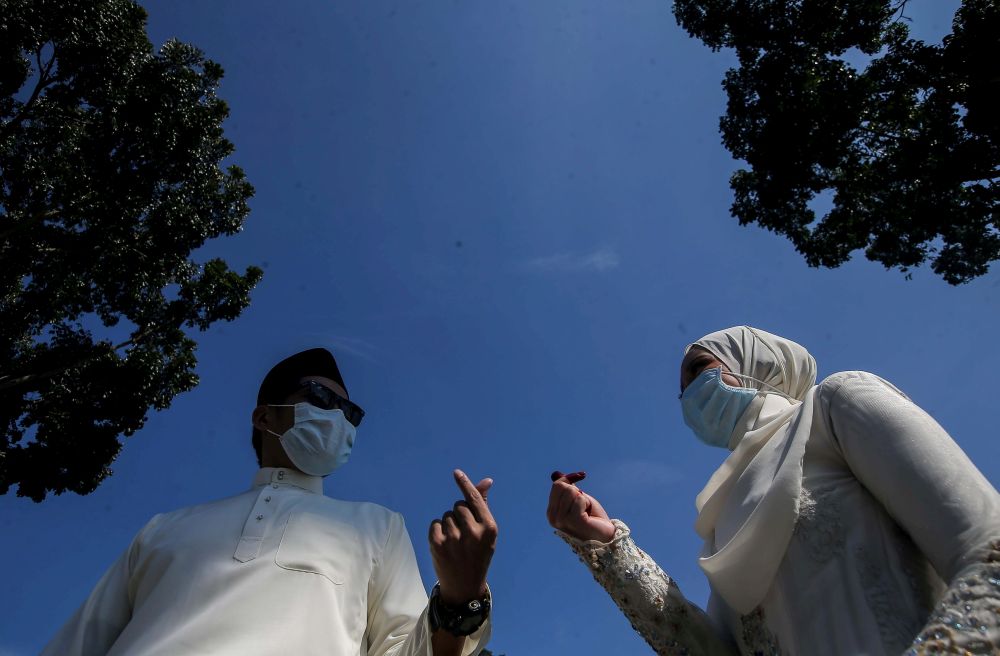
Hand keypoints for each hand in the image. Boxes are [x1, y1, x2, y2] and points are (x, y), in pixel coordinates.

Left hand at [429, 469, 497, 604]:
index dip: (465, 484)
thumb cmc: (478, 554)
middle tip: (464, 533)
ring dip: (449, 524)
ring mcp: (454, 539)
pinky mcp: (437, 544)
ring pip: (446, 515)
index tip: (456, 472)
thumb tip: (486, 480)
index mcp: (489, 529)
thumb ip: (483, 505)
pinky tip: (446, 545)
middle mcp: (473, 533)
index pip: (474, 499)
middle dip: (460, 514)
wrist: (465, 586)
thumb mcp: (486, 533)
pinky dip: (438, 530)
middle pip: (459, 506)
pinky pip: (435, 523)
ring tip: (456, 542)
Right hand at [546, 470, 615, 542]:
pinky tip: (588, 515)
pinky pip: (580, 499)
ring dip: (584, 499)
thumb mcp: (578, 499)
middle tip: (584, 505)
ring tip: (586, 512)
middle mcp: (553, 517)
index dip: (570, 478)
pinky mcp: (574, 521)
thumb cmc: (592, 518)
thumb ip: (567, 488)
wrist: (606, 536)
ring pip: (572, 492)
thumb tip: (555, 473)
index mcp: (552, 512)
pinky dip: (587, 504)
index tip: (582, 475)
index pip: (557, 485)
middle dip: (578, 491)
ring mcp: (562, 520)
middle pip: (563, 487)